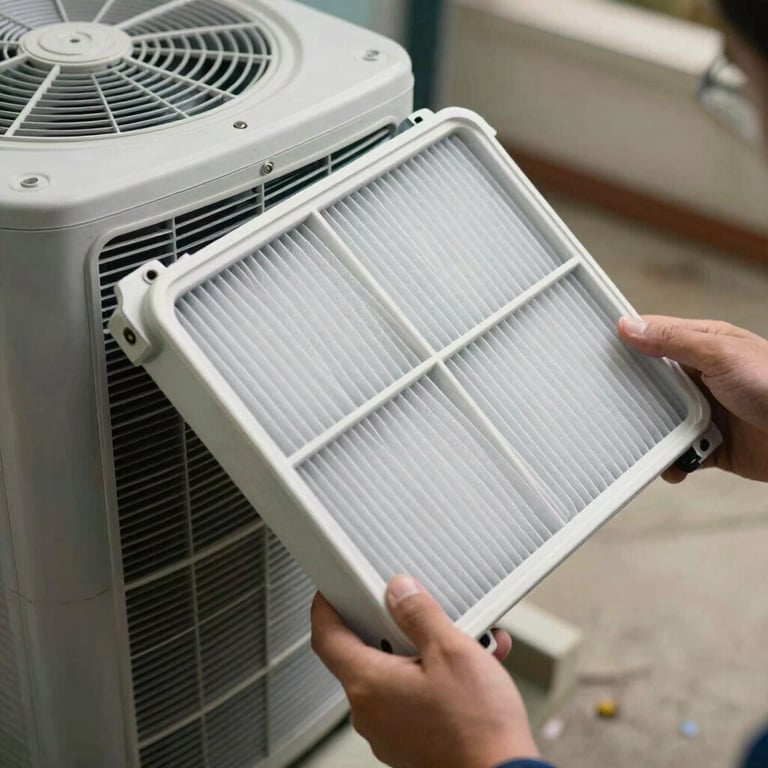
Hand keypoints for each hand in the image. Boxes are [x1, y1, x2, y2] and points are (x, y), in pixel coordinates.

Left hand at [311, 575, 538, 767]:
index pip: (327, 637)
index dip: (326, 607)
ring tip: (463, 641)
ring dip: (422, 651)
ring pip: (394, 674)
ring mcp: (389, 731)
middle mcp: (370, 712)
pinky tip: (470, 669)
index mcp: (369, 684)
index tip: (332, 591)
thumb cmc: (478, 727)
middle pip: (365, 652)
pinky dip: (433, 677)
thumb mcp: (451, 650)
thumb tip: (399, 591)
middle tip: (416, 610)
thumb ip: (419, 614)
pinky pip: (411, 697)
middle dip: (394, 626)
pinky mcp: (409, 742)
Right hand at [619, 315, 767, 482]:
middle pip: (652, 384)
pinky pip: (680, 452)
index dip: (627, 346)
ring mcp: (706, 411)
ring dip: (652, 433)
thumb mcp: (720, 354)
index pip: (654, 339)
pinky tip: (671, 465)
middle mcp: (702, 377)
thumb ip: (673, 341)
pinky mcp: (712, 444)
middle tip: (608, 404)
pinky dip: (672, 461)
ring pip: (661, 421)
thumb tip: (628, 325)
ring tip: (640, 441)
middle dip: (634, 397)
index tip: (596, 356)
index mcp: (703, 346)